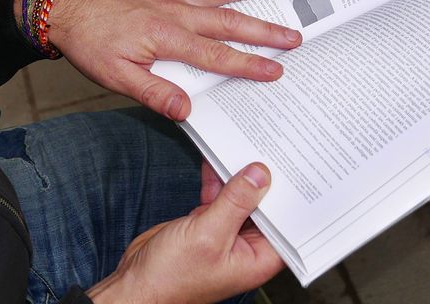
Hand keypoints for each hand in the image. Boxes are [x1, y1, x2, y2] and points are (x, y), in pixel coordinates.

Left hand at [34, 0, 302, 119]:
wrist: (64, 10)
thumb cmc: (90, 44)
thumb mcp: (118, 78)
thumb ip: (155, 93)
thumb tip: (186, 111)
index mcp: (169, 38)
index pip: (217, 56)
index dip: (248, 65)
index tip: (275, 71)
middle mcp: (176, 11)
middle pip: (230, 21)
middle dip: (265, 30)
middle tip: (294, 36)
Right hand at [87, 163, 283, 303]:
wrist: (135, 285)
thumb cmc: (171, 279)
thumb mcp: (208, 235)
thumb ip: (235, 202)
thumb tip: (259, 175)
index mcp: (257, 258)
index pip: (286, 224)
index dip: (291, 197)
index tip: (295, 168)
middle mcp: (245, 246)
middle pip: (264, 206)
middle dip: (266, 180)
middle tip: (272, 148)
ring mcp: (225, 233)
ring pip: (241, 197)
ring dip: (240, 174)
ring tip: (247, 144)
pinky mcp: (206, 223)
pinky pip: (219, 195)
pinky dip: (217, 178)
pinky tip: (218, 157)